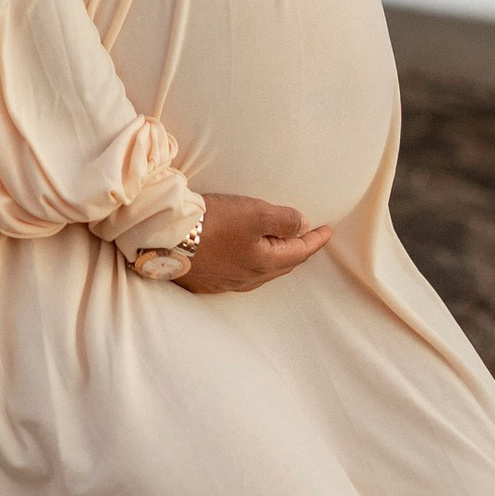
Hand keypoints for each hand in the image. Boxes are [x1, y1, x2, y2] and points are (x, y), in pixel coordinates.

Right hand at [182, 192, 332, 292]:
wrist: (166, 236)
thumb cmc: (213, 223)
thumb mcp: (255, 213)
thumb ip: (284, 220)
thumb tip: (302, 226)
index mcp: (264, 264)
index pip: (299, 252)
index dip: (316, 240)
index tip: (328, 230)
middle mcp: (248, 279)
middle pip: (282, 264)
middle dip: (297, 249)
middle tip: (307, 235)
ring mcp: (226, 282)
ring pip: (261, 270)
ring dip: (274, 255)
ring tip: (280, 242)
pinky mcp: (207, 279)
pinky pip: (240, 272)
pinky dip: (252, 259)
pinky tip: (246, 252)